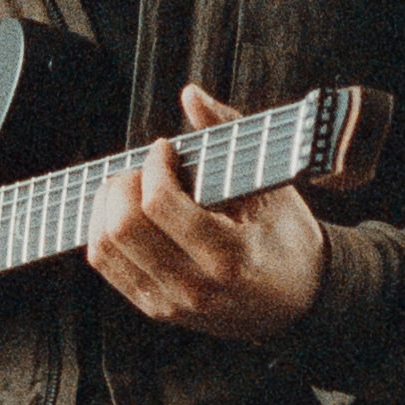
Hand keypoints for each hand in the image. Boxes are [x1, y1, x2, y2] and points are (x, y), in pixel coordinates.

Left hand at [86, 83, 323, 347]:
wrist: (300, 302)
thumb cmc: (287, 239)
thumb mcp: (272, 187)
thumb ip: (230, 135)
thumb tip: (191, 94)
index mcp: (229, 256)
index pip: (159, 205)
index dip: (153, 165)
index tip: (165, 149)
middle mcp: (195, 286)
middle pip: (123, 227)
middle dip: (123, 183)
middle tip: (144, 169)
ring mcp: (172, 303)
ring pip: (104, 247)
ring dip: (107, 206)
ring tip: (133, 189)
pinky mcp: (157, 309)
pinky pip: (107, 265)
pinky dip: (104, 230)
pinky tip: (128, 212)